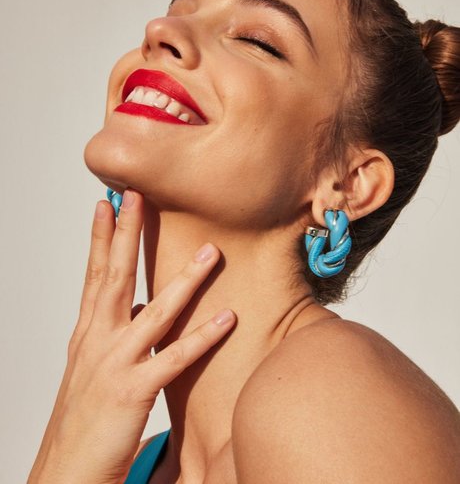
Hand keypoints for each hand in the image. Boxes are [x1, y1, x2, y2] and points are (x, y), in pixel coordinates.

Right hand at [28, 190, 235, 483]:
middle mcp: (98, 340)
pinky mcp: (133, 391)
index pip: (95, 274)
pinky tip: (227, 317)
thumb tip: (140, 305)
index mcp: (88, 332)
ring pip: (155, 312)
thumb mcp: (93, 364)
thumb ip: (115, 331)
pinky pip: (175, 359)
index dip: (101, 237)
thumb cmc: (82, 415)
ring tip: (209, 252)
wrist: (64, 469)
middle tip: (138, 197)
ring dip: (184, 280)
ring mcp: (115, 363)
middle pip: (114, 277)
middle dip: (127, 234)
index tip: (108, 204)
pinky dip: (203, 337)